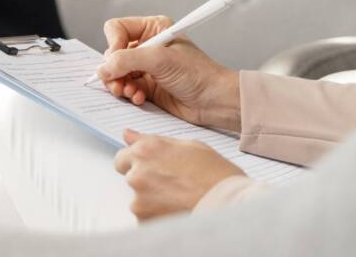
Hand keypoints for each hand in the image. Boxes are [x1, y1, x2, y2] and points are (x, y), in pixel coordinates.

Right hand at [100, 16, 240, 130]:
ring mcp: (146, 67)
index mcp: (152, 28)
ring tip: (129, 92)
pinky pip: (125, 87)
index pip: (117, 29)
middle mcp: (147, 45)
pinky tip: (140, 98)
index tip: (115, 59)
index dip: (113, 43)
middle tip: (118, 83)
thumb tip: (103, 68)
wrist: (216, 101)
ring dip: (119, 84)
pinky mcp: (146, 85)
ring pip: (116, 72)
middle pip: (113, 53)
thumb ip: (127, 60)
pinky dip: (129, 94)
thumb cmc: (199, 74)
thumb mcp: (160, 60)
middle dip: (113, 70)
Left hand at [114, 129, 245, 220]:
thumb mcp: (189, 146)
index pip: (123, 157)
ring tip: (180, 201)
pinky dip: (158, 218)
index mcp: (146, 150)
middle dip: (145, 181)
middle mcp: (138, 172)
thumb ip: (154, 141)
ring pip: (139, 200)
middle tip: (172, 187)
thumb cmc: (216, 174)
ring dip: (153, 202)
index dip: (137, 163)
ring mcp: (139, 198)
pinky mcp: (144, 220)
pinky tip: (179, 213)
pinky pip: (146, 219)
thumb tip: (128, 135)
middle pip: (130, 178)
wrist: (232, 204)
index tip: (149, 169)